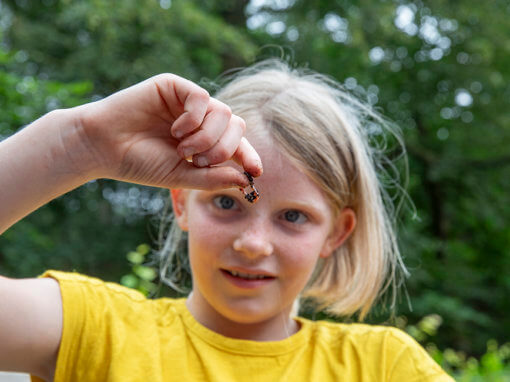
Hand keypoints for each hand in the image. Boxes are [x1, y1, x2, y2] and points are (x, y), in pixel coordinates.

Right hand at [73, 73, 261, 189]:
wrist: (103, 147)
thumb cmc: (140, 163)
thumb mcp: (181, 176)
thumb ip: (213, 177)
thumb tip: (246, 180)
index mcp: (203, 140)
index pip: (237, 144)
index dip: (249, 156)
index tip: (256, 172)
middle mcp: (200, 120)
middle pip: (236, 126)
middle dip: (224, 148)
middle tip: (200, 161)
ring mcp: (188, 102)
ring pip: (223, 112)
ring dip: (207, 136)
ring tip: (183, 148)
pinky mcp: (174, 86)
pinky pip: (202, 98)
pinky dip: (194, 118)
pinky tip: (177, 130)